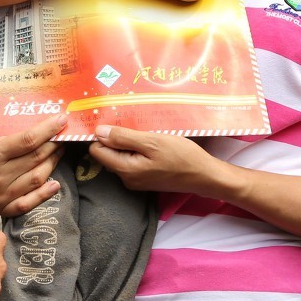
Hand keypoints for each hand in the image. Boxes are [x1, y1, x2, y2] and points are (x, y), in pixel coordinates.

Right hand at [0, 115, 67, 216]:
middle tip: (63, 134)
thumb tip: (31, 107)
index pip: (28, 140)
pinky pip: (28, 203)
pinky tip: (55, 184)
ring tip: (59, 150)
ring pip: (37, 178)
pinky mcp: (1, 207)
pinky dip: (44, 194)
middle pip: (36, 157)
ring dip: (53, 162)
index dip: (48, 130)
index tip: (61, 120)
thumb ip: (3, 122)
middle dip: (54, 143)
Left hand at [88, 125, 221, 195]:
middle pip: (108, 154)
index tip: (112, 120)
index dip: (102, 135)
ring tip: (144, 132)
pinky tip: (150, 142)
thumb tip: (98, 132)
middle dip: (116, 138)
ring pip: (120, 156)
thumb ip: (123, 138)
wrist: (204, 175)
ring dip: (128, 143)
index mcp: (125, 169)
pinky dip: (137, 150)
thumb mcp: (152, 141)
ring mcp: (136, 181)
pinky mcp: (145, 179)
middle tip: (132, 124)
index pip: (97, 151)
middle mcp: (126, 178)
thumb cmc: (180, 156)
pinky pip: (131, 161)